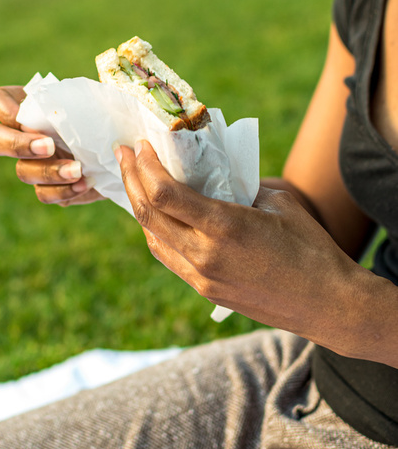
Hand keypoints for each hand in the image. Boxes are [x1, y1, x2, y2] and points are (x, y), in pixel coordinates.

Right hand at [0, 85, 104, 205]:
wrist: (116, 143)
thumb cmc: (101, 112)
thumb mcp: (91, 100)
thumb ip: (79, 101)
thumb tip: (83, 111)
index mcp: (23, 105)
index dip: (3, 110)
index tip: (23, 116)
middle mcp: (19, 136)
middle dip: (19, 145)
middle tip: (49, 147)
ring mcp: (30, 164)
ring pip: (23, 172)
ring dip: (49, 172)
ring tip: (78, 169)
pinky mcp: (47, 187)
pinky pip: (44, 194)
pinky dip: (64, 191)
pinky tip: (84, 183)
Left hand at [115, 139, 362, 349]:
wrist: (326, 303)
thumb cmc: (310, 248)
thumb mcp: (277, 204)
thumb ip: (240, 189)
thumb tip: (214, 177)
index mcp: (224, 227)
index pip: (165, 193)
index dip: (145, 166)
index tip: (139, 145)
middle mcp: (204, 254)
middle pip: (148, 214)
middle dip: (131, 179)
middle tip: (123, 154)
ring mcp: (201, 276)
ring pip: (152, 238)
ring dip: (139, 206)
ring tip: (135, 181)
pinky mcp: (204, 289)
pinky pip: (167, 257)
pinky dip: (155, 232)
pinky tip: (156, 216)